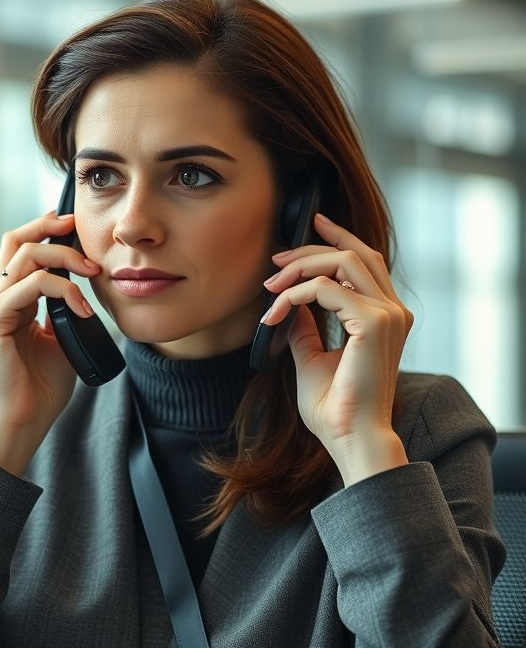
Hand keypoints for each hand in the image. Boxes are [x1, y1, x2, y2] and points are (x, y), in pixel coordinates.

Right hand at [0, 210, 100, 473]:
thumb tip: (84, 286)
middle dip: (48, 225)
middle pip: (15, 240)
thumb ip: (64, 309)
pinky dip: (62, 289)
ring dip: (64, 257)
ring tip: (92, 272)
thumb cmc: (39, 389)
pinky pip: (30, 285)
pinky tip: (83, 308)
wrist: (21, 424)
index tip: (72, 225)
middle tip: (77, 226)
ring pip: (24, 256)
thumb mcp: (59, 337)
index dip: (42, 230)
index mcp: (5, 302)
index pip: (18, 250)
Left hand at [262, 213, 413, 485]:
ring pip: (340, 262)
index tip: (311, 225)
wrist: (349, 438)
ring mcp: (387, 314)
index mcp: (384, 316)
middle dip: (309, 250)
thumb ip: (307, 326)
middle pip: (353, 254)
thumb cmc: (335, 407)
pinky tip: (275, 312)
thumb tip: (292, 302)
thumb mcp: (313, 356)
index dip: (338, 238)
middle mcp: (392, 310)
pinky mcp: (373, 322)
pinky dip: (294, 295)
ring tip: (271, 286)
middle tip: (275, 262)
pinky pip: (324, 288)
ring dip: (299, 267)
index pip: (365, 261)